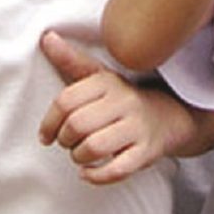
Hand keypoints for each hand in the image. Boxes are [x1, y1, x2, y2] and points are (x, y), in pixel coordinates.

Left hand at [37, 31, 188, 184]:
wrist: (168, 115)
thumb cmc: (121, 98)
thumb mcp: (98, 77)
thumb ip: (70, 60)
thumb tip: (46, 37)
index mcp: (107, 82)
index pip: (66, 100)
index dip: (49, 122)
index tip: (46, 135)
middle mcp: (123, 101)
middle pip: (78, 125)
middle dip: (64, 140)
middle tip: (67, 143)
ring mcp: (136, 127)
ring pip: (94, 147)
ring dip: (78, 157)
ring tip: (79, 155)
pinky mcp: (145, 152)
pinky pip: (117, 169)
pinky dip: (96, 176)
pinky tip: (88, 172)